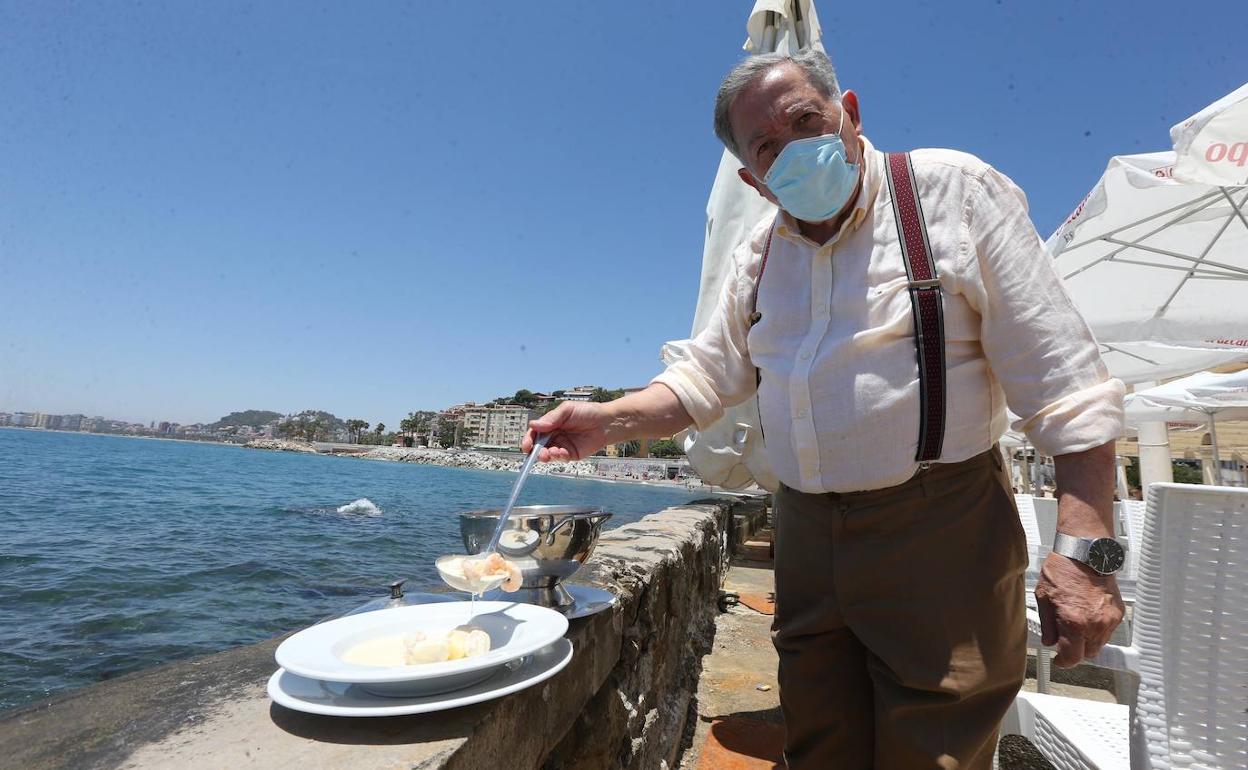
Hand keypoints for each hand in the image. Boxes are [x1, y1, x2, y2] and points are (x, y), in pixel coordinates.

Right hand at [522, 402, 610, 460]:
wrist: (605, 422)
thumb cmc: (587, 412)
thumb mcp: (566, 410)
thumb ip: (551, 419)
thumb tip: (534, 425)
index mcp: (550, 424)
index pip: (535, 433)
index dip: (528, 439)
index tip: (526, 445)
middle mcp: (554, 436)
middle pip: (538, 446)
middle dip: (535, 451)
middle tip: (537, 453)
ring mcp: (562, 446)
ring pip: (548, 454)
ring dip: (546, 455)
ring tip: (550, 453)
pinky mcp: (571, 454)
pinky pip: (560, 458)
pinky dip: (558, 457)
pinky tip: (561, 452)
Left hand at [1034, 551, 1124, 667]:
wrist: (1086, 553)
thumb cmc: (1063, 570)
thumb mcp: (1044, 597)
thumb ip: (1047, 624)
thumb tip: (1050, 641)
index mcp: (1074, 622)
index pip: (1072, 657)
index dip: (1063, 662)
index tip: (1059, 660)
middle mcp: (1095, 625)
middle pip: (1087, 654)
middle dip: (1075, 650)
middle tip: (1065, 640)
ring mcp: (1109, 620)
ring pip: (1098, 644)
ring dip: (1087, 641)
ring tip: (1076, 624)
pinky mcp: (1117, 613)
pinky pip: (1107, 631)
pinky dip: (1098, 630)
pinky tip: (1087, 616)